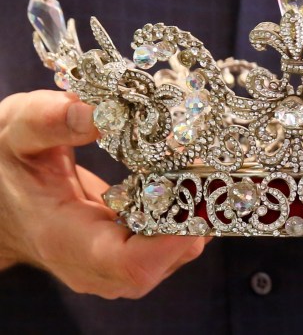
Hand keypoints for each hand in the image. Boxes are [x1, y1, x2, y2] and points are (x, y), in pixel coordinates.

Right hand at [0, 90, 207, 298]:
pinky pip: (170, 240)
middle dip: (196, 212)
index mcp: (67, 240)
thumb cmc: (8, 165)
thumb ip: (53, 120)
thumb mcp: (18, 131)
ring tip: (203, 164)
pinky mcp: (130, 249)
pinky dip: (187, 210)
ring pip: (175, 252)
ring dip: (197, 209)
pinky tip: (190, 176)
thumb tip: (104, 111)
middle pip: (165, 259)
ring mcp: (115, 263)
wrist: (2, 199)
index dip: (174, 237)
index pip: (131, 264)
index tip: (197, 190)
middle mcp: (96, 265)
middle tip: (209, 163)